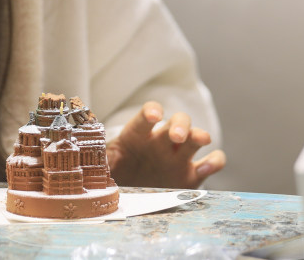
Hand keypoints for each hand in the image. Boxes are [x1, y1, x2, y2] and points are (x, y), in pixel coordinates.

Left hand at [106, 101, 225, 188]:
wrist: (131, 191)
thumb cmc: (118, 171)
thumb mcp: (106, 164)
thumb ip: (101, 159)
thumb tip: (90, 154)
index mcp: (139, 134)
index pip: (147, 115)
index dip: (151, 111)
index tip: (153, 116)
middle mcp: (162, 141)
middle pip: (178, 120)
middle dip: (180, 124)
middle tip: (177, 136)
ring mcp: (179, 156)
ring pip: (197, 136)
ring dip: (200, 135)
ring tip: (201, 140)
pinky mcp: (193, 174)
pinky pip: (212, 162)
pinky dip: (213, 162)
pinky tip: (206, 166)